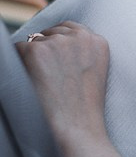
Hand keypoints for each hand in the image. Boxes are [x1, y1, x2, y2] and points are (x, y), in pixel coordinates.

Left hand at [16, 21, 109, 149]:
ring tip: (43, 84)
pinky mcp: (36, 51)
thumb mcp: (94, 73)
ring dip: (33, 59)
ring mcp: (57, 42)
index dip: (58, 42)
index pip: (70, 28)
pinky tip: (33, 83)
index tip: (53, 60)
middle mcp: (79, 37)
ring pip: (33, 41)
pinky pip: (18, 50)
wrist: (75, 128)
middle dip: (45, 49)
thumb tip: (56, 41)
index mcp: (97, 42)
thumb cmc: (82, 109)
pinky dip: (20, 66)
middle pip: (50, 32)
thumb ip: (82, 52)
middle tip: (48, 78)